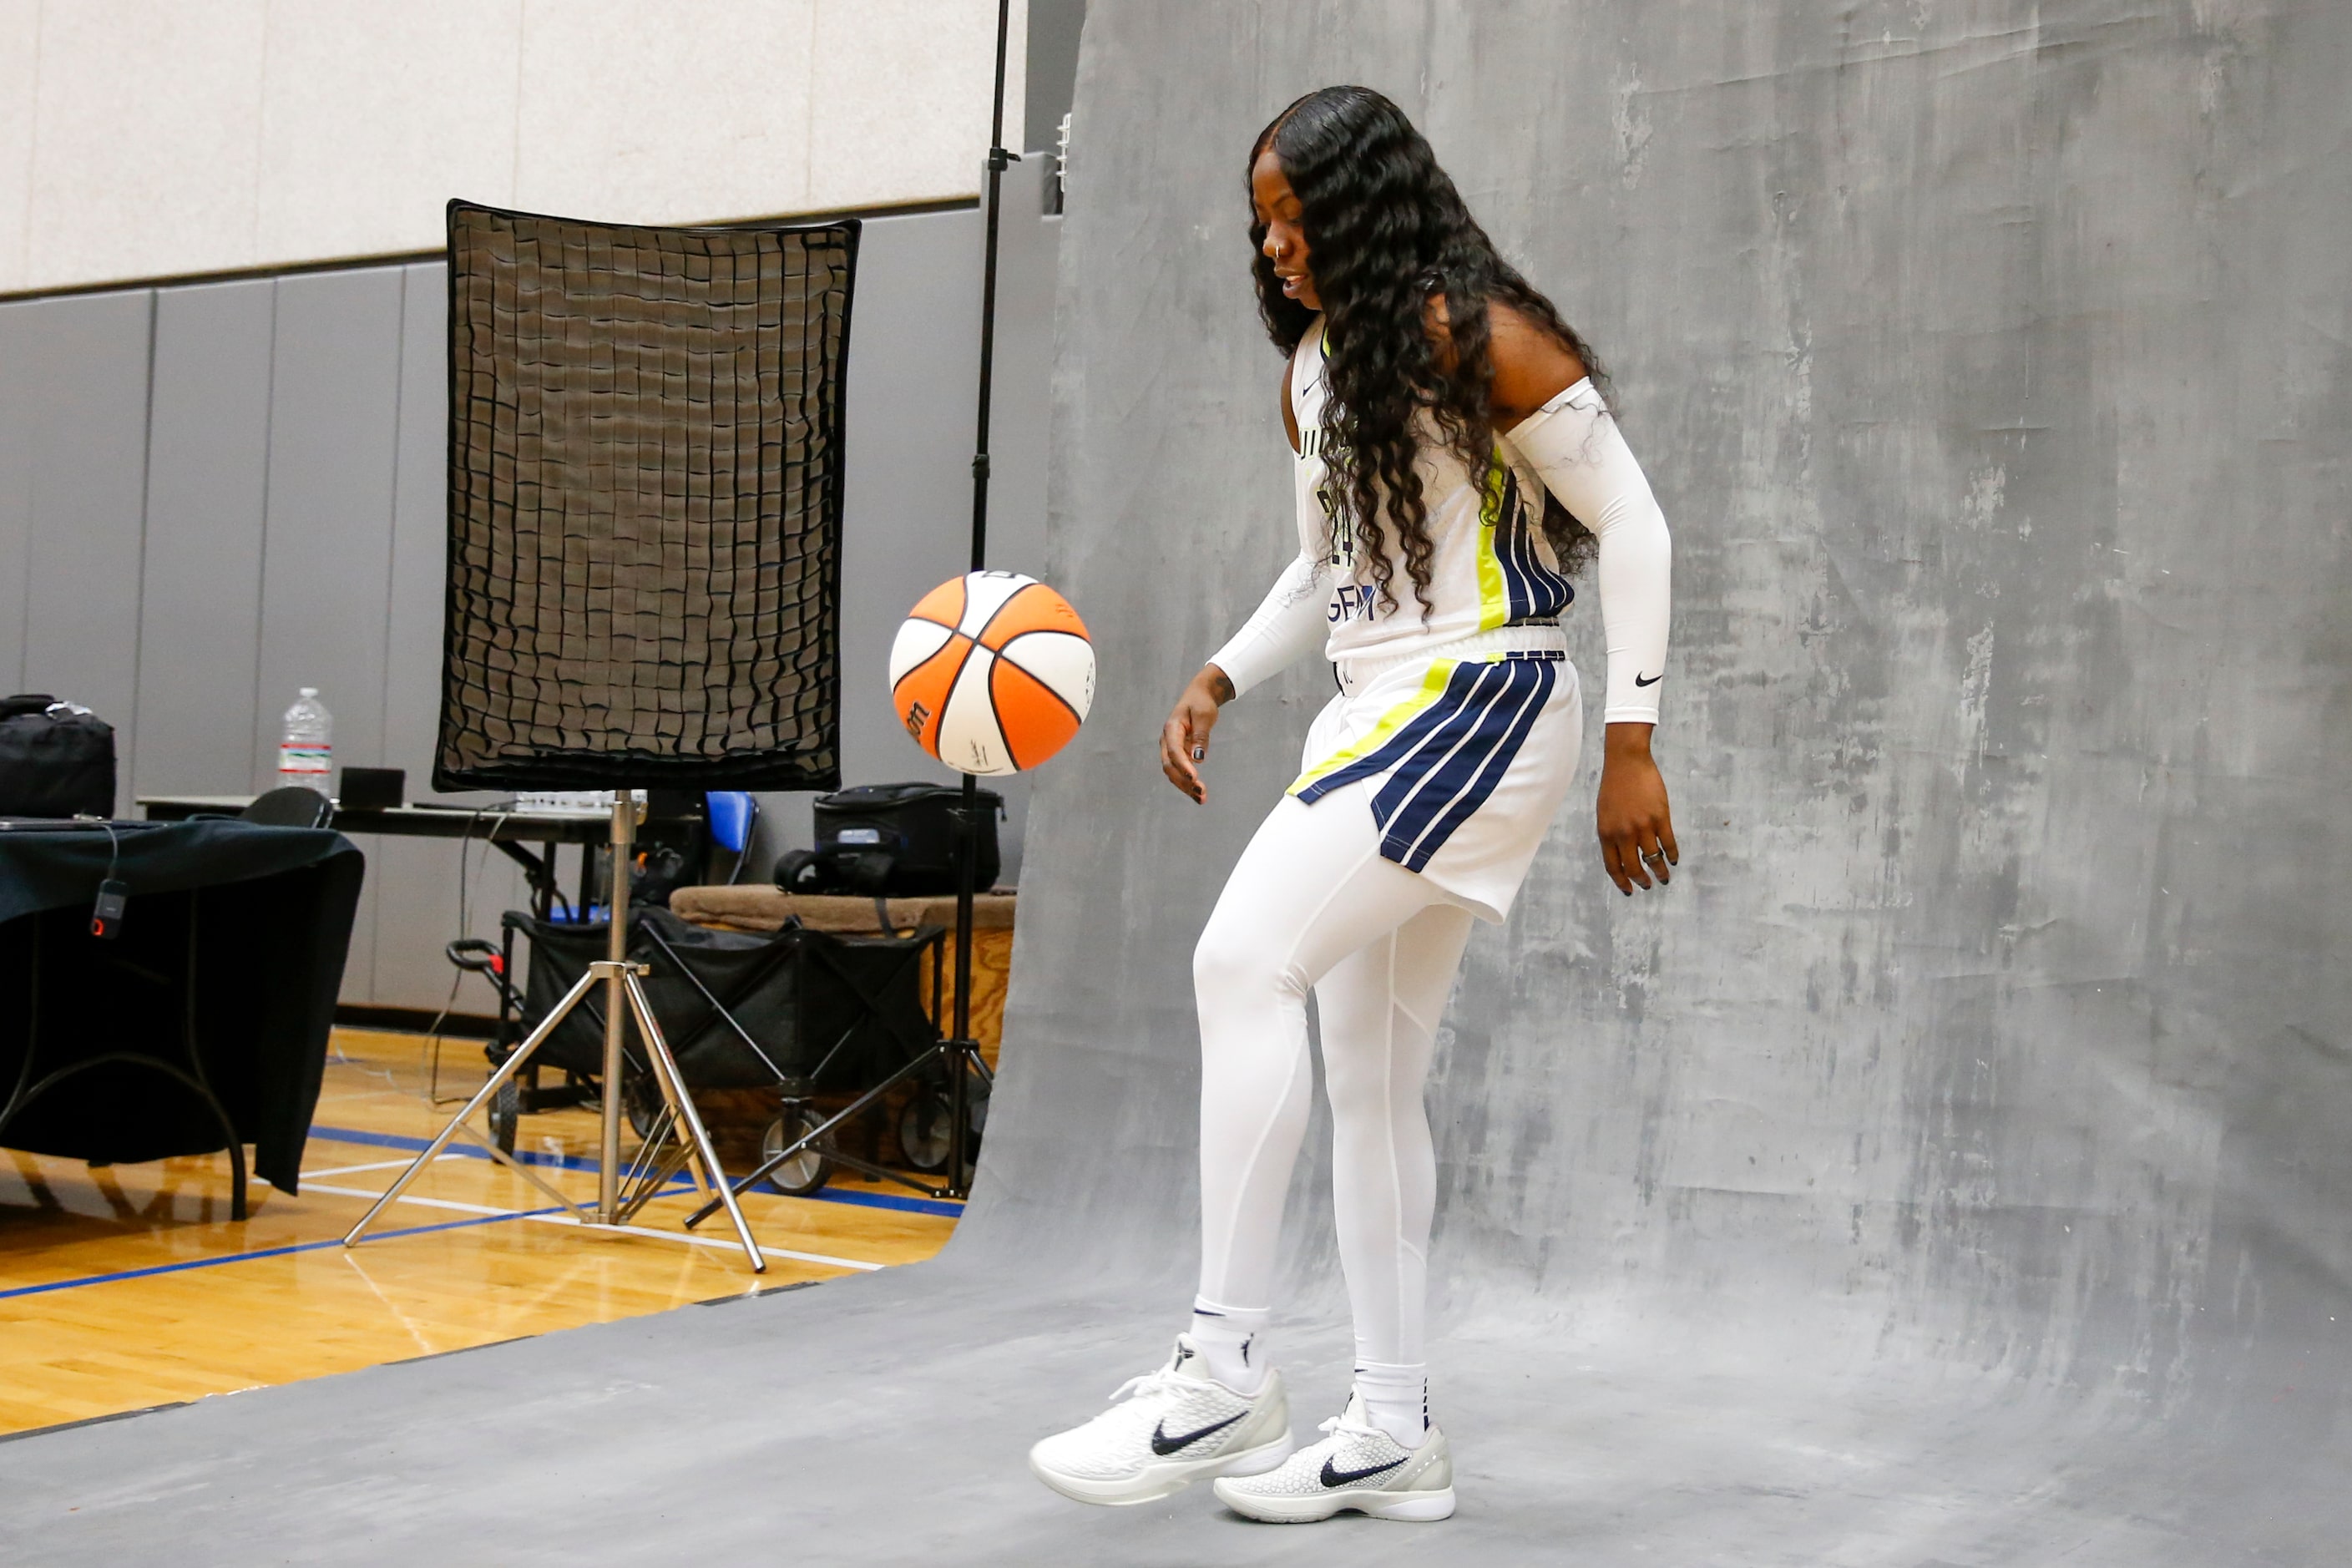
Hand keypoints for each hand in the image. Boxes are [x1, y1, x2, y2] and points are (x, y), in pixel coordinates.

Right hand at [1161, 666, 1233, 802]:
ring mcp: (1171, 748)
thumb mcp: (1204, 716)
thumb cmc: (1201, 703)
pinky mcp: (1178, 754)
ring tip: (1202, 799)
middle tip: (1201, 793)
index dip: (1183, 765)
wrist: (1199, 696)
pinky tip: (1199, 794)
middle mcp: (1167, 741)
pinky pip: (1180, 771)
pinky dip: (1188, 783)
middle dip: (1183, 782)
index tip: (1194, 778)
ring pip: (1173, 772)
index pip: (1174, 751)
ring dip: (1185, 787)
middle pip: (1170, 766)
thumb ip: (1200, 736)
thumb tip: (1198, 759)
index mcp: (1171, 728)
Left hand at [1596, 722, 1677, 894]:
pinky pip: (1668, 844)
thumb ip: (1611, 835)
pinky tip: (1673, 860)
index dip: (1621, 881)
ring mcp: (1643, 826)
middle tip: (1647, 885)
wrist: (1627, 762)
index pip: (1613, 866)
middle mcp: (1623, 833)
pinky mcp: (1661, 817)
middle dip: (1641, 881)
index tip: (1629, 890)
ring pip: (1653, 859)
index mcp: (1606, 833)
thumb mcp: (1604, 814)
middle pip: (1633, 867)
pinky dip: (1671, 855)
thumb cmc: (1614, 787)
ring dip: (1659, 872)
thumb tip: (1620, 856)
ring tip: (1663, 878)